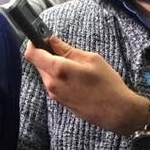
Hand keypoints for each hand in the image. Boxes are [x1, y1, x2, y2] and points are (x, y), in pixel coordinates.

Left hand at [24, 35, 147, 135]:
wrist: (116, 112)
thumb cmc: (107, 84)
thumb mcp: (91, 59)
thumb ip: (67, 49)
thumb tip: (52, 40)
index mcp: (59, 70)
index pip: (32, 54)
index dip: (34, 43)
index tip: (42, 37)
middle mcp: (52, 83)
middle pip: (38, 63)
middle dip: (46, 54)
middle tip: (63, 50)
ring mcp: (54, 94)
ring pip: (45, 74)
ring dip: (53, 66)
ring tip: (74, 66)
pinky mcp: (59, 101)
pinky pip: (52, 84)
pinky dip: (58, 77)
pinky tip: (75, 77)